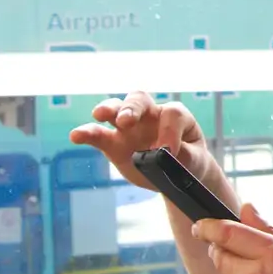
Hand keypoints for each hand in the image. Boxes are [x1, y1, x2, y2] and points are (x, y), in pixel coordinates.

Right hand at [69, 90, 211, 190]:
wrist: (178, 174)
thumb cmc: (190, 161)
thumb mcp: (196, 161)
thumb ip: (185, 156)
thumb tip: (169, 154)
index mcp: (174, 116)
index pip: (171, 114)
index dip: (169, 130)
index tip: (169, 151)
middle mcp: (150, 115)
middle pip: (139, 99)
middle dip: (131, 108)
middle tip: (126, 121)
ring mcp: (130, 128)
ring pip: (116, 109)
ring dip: (107, 110)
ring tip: (99, 116)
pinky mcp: (114, 144)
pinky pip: (99, 135)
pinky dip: (86, 134)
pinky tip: (76, 136)